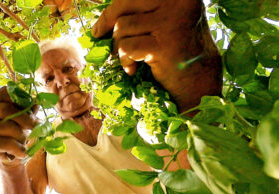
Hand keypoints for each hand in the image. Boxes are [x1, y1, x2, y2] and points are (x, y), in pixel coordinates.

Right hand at [0, 87, 37, 163]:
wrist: (6, 152)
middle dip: (25, 118)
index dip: (20, 98)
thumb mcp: (20, 118)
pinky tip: (23, 151)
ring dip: (21, 135)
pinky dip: (18, 148)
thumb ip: (27, 111)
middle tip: (36, 125)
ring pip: (6, 127)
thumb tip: (36, 105)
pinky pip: (6, 143)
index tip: (31, 108)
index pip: (5, 92)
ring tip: (25, 140)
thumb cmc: (14, 130)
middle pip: (6, 110)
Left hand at [92, 0, 221, 110]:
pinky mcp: (165, 45)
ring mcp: (173, 22)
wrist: (199, 81)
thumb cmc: (177, 51)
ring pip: (122, 27)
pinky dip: (125, 60)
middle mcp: (178, 2)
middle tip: (99, 37)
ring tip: (130, 59)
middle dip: (108, 23)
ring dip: (119, 47)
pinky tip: (133, 69)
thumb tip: (103, 18)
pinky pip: (127, 47)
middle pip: (124, 3)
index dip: (113, 9)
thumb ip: (141, 13)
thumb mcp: (162, 22)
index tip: (101, 25)